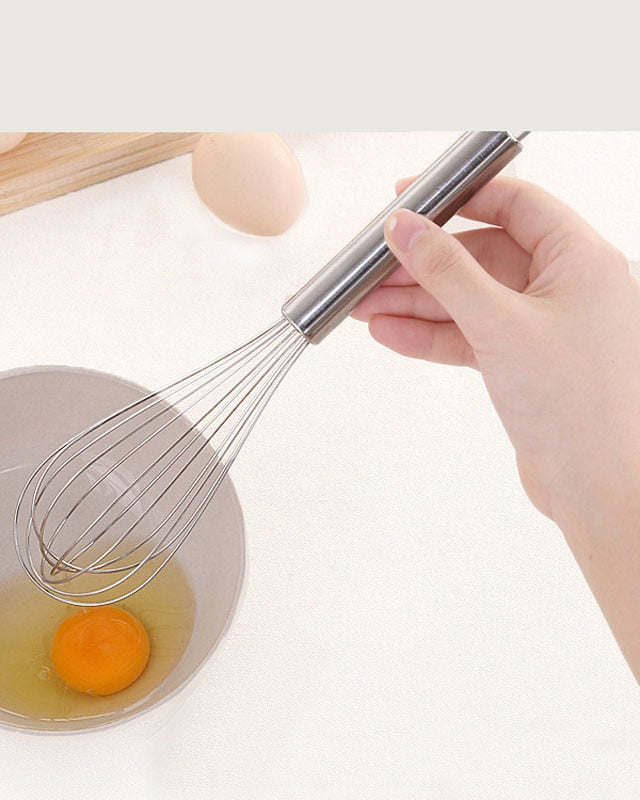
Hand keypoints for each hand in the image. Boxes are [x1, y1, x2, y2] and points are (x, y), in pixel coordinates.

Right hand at [352, 175, 639, 679]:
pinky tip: (390, 334)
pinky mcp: (522, 363)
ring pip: (468, 299)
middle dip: (423, 264)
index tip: (411, 199)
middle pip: (482, 255)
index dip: (460, 196)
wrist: (595, 486)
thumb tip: (408, 228)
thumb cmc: (576, 406)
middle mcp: (564, 288)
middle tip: (374, 267)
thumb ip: (447, 271)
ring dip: (416, 302)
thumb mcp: (499, 323)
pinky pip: (468, 336)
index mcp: (580, 261)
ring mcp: (541, 328)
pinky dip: (430, 335)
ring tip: (366, 306)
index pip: (516, 203)